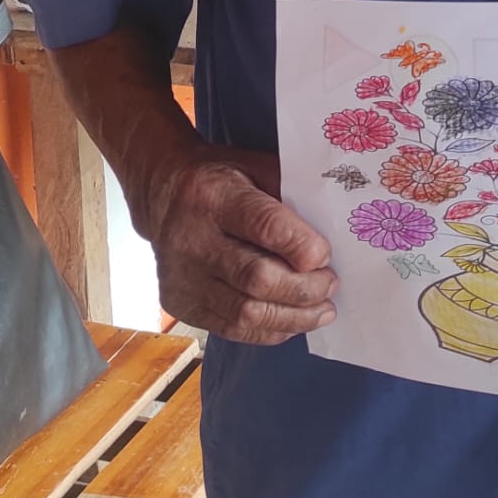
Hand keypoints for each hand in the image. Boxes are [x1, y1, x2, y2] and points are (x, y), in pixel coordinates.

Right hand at [143, 147, 337, 344]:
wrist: (162, 193)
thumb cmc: (223, 180)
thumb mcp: (255, 167)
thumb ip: (290, 192)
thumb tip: (335, 227)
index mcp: (213, 196)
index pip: (264, 226)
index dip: (302, 246)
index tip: (327, 255)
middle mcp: (191, 239)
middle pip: (257, 278)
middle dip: (304, 288)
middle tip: (331, 285)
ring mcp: (181, 276)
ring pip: (245, 313)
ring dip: (293, 317)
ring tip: (322, 311)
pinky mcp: (178, 303)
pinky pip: (231, 329)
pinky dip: (269, 330)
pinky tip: (292, 321)